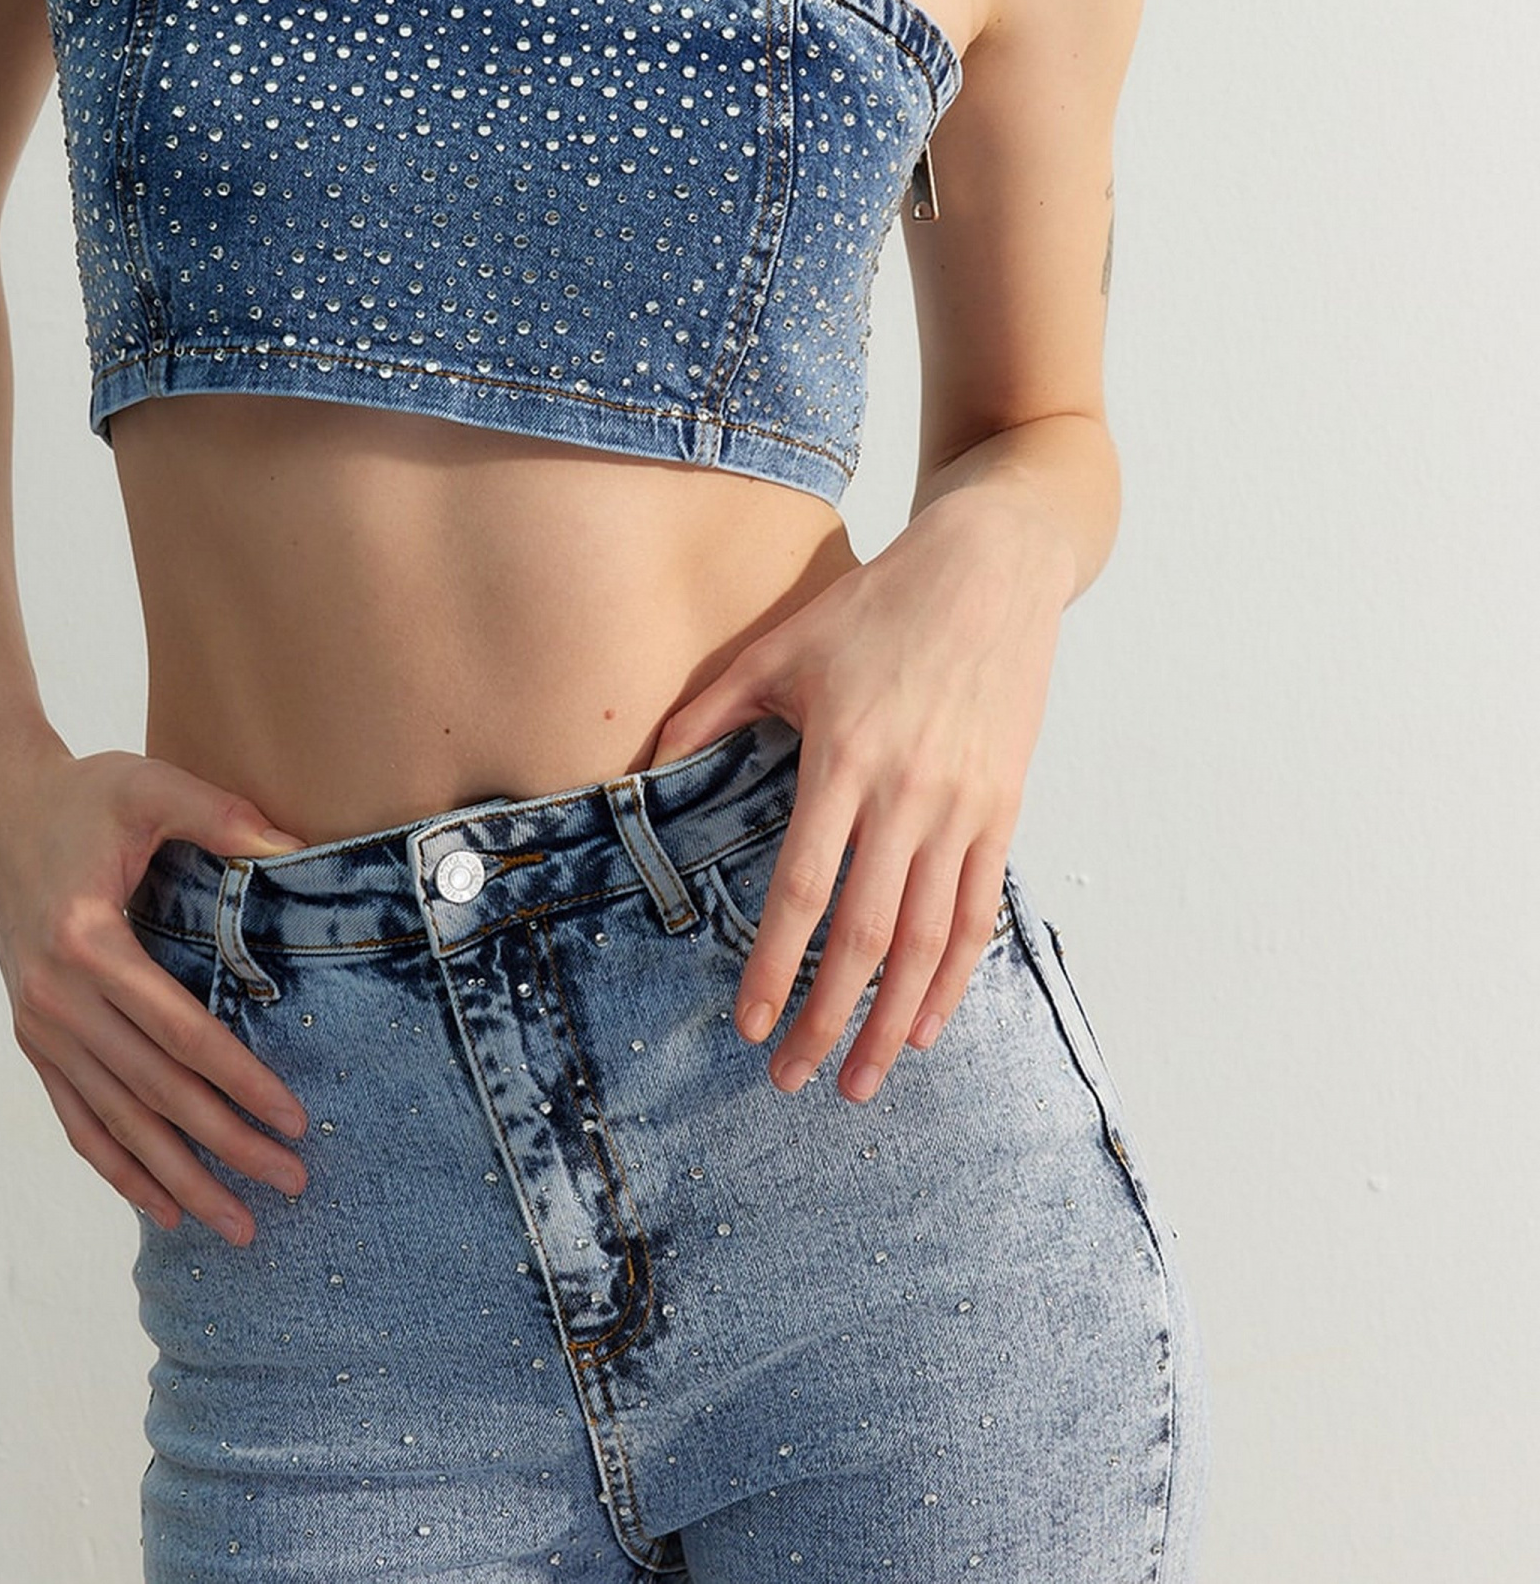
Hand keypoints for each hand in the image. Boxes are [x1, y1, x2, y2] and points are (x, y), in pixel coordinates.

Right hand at [0, 738, 314, 1246]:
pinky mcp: (32, 1038)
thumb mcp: (149, 786)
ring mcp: (38, 1026)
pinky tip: (161, 1206)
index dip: (239, 1079)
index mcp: (88, 941)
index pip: (179, 1032)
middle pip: (154, 1090)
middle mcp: (55, 997)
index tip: (292, 1118)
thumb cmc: (82, 796)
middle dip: (226, 1144)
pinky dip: (119, 1168)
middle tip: (291, 1182)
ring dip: (179, 1178)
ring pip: (118, 1122)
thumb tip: (295, 848)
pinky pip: (78, 1118)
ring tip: (239, 1224)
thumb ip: (222, 814)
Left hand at [646, 487, 1071, 1105]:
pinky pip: (980, 912)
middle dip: (827, 1020)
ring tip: (862, 1079)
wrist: (991, 570)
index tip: (746, 1023)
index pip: (804, 889)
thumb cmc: (877, 605)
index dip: (774, 966)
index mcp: (844, 757)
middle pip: (866, 936)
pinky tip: (927, 1021)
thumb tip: (646, 760)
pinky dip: (956, 978)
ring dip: (893, 1022)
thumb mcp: (781, 645)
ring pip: (929, 942)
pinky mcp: (1004, 809)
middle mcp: (908, 794)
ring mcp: (963, 807)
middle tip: (790, 1078)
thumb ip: (712, 707)